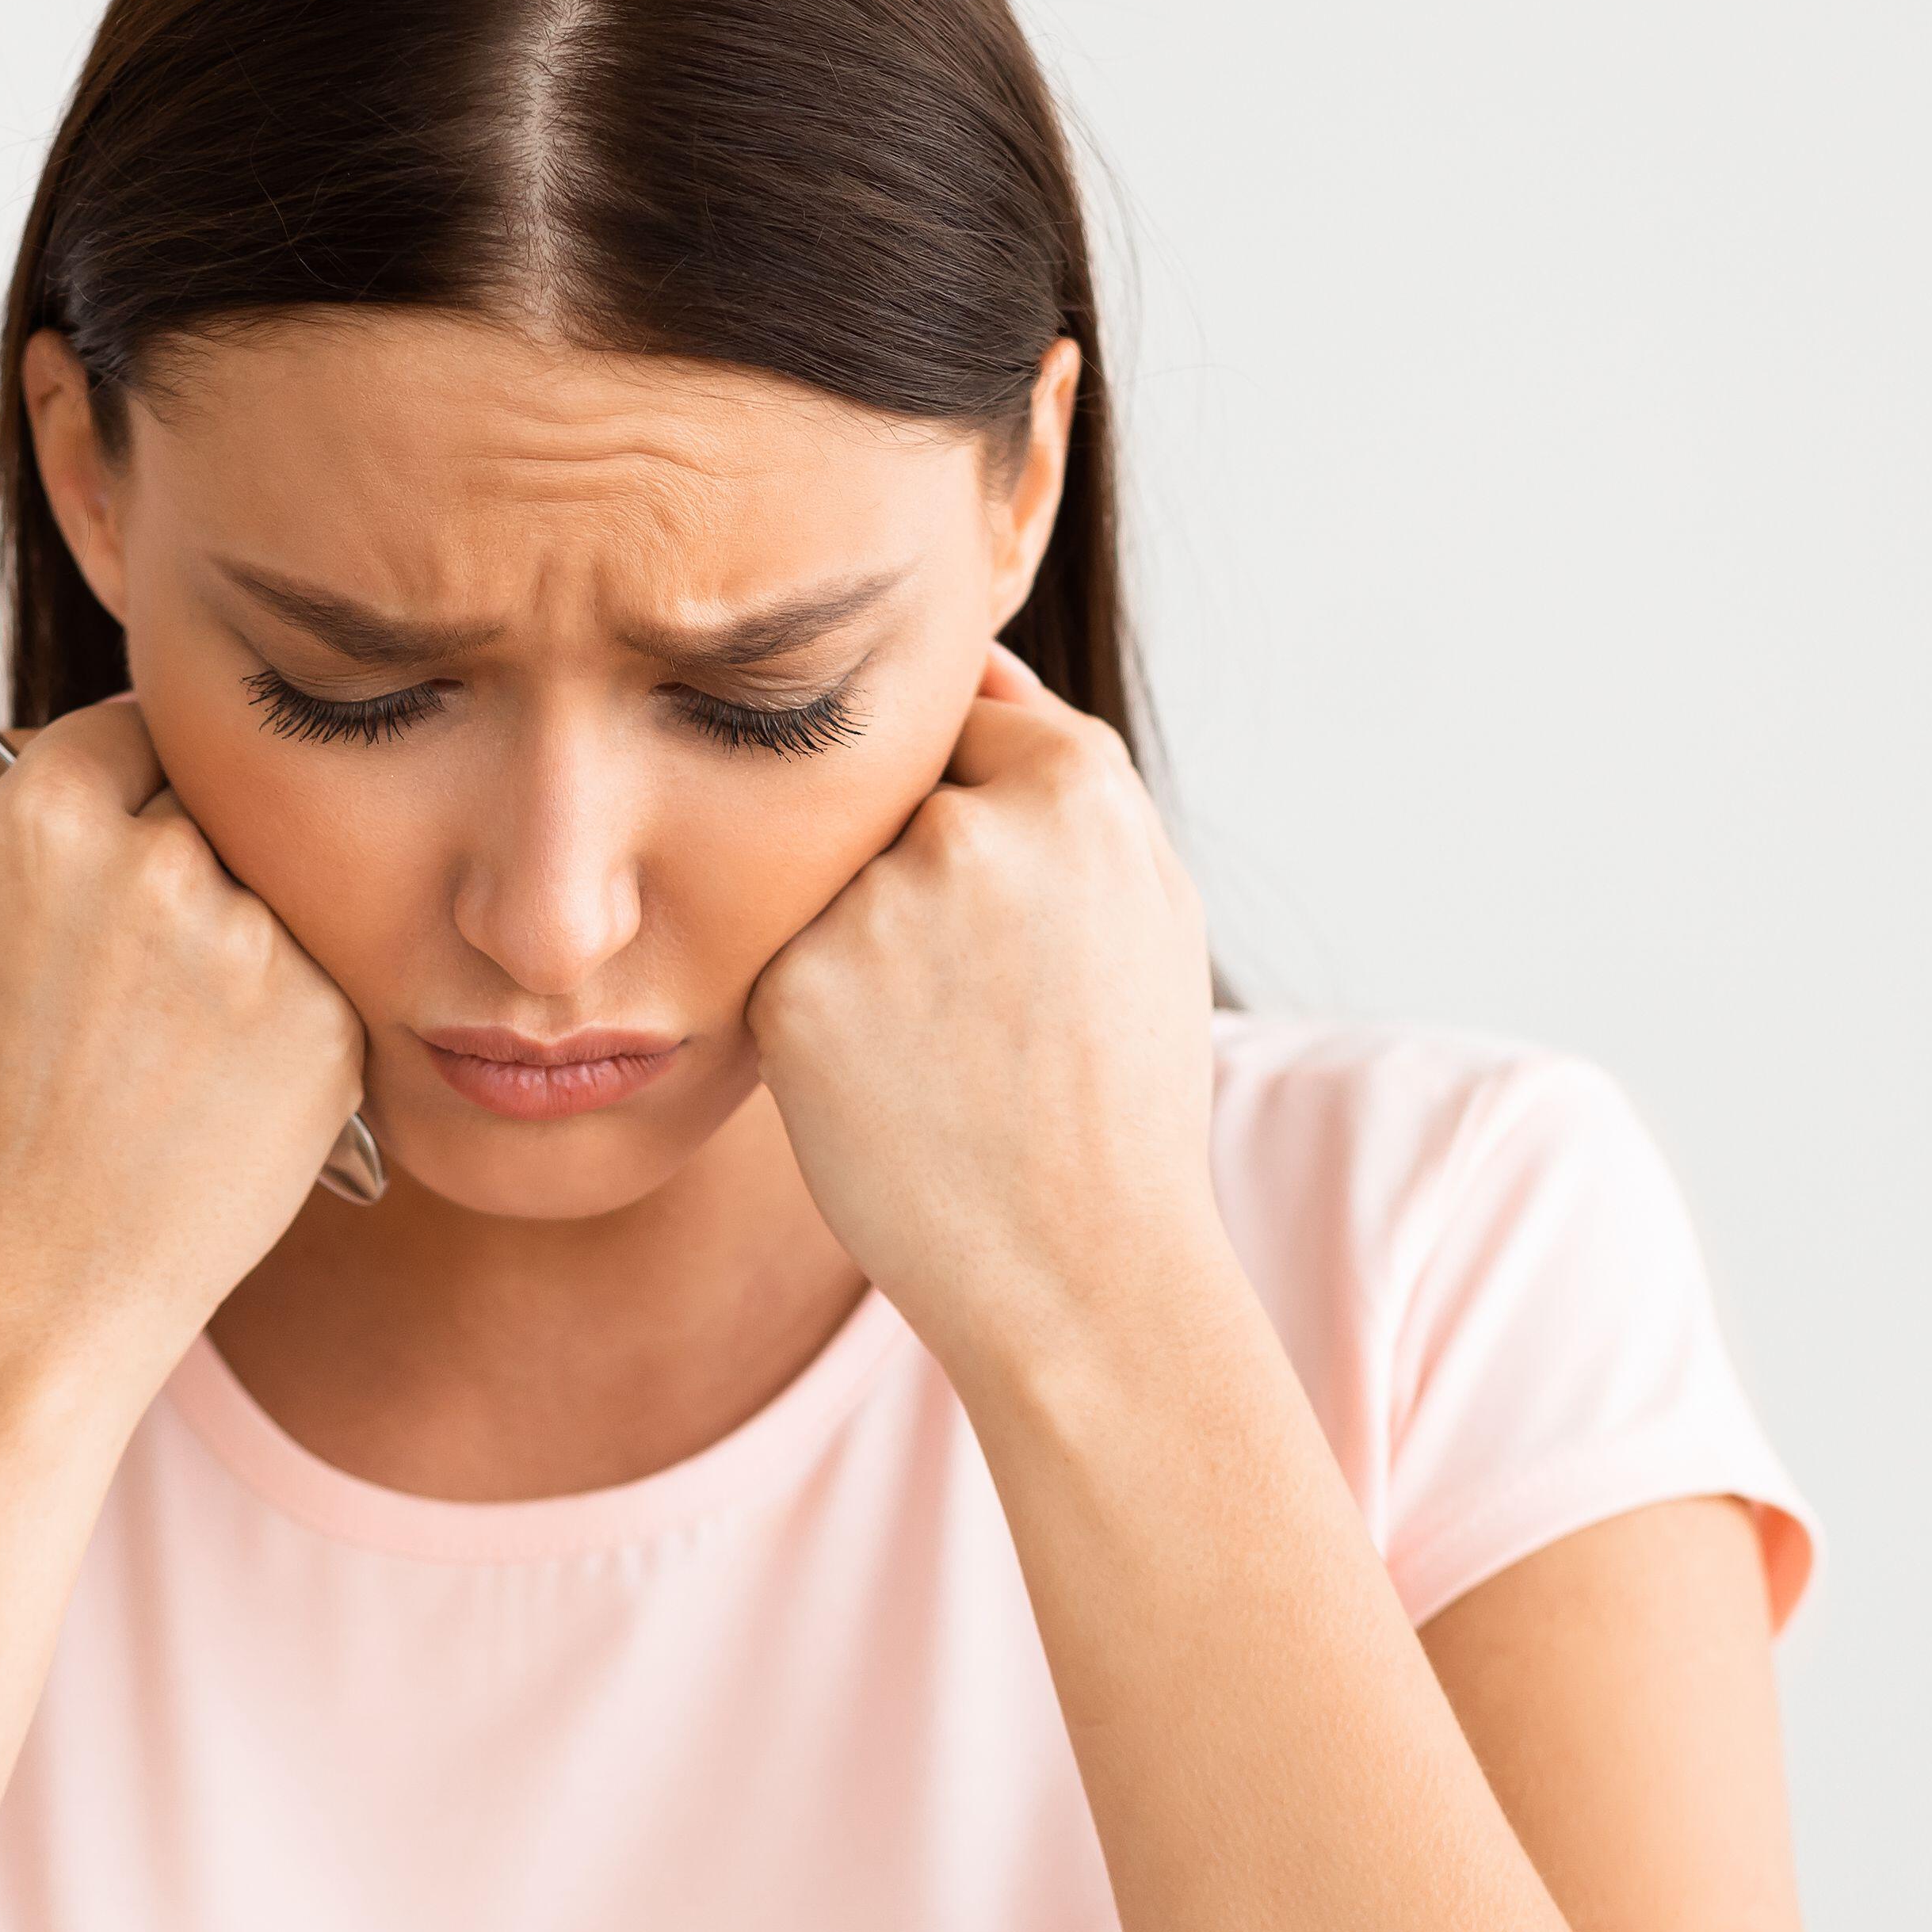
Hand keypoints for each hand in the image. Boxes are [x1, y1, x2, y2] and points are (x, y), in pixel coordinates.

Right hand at [0, 696, 369, 1365]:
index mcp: (46, 818)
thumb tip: (37, 732)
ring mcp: (258, 944)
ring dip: (237, 939)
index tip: (123, 841)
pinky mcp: (328, 1024)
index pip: (127, 727)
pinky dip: (280, 1021)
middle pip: (209, 801)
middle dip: (184, 859)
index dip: (123, 790)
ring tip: (168, 1043)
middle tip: (143, 962)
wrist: (33, 1281)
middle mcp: (161, 861)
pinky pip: (316, 978)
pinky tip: (213, 1089)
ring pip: (271, 889)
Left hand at [746, 643, 1229, 1379]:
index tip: (986, 894)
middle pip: (885, 797)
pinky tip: (889, 1088)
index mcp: (1075, 783)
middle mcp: (969, 823)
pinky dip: (822, 1018)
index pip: (967, 720)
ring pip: (826, 882)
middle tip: (968, 997)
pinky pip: (784, 962)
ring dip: (861, 946)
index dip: (968, 809)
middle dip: (909, 873)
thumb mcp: (1147, 905)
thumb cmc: (1119, 1092)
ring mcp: (873, 904)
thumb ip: (1066, 777)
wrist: (1080, 1266)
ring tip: (941, 1052)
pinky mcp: (793, 986)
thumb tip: (978, 666)